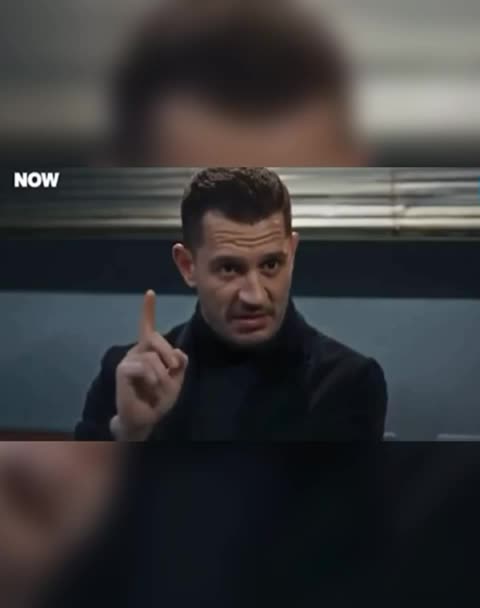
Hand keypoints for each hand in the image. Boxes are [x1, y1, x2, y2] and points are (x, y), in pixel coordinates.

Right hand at [111, 290, 187, 440]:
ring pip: (153, 357)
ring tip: (158, 388)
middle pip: (156, 338)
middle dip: (169, 355)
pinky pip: (144, 367)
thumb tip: (179, 353)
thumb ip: (180, 364)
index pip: (147, 327)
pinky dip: (152, 379)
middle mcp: (137, 351)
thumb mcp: (176, 379)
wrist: (146, 419)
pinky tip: (149, 387)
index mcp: (149, 351)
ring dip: (162, 375)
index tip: (150, 292)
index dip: (147, 309)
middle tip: (173, 370)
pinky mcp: (123, 370)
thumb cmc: (159, 399)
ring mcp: (129, 360)